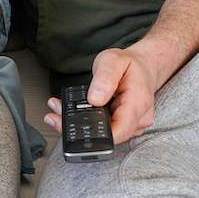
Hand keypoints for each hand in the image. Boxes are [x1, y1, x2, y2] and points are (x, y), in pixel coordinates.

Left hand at [43, 47, 157, 143]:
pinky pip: (104, 128)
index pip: (120, 131)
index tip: (73, 127)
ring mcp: (131, 125)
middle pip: (108, 134)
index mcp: (138, 103)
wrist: (143, 66)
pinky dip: (88, 121)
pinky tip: (71, 111)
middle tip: (55, 115)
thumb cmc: (129, 64)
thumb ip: (105, 78)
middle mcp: (138, 119)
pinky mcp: (122, 125)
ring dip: (81, 124)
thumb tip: (95, 99)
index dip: (97, 136)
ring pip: (104, 132)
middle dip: (80, 128)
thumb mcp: (113, 61)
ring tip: (59, 109)